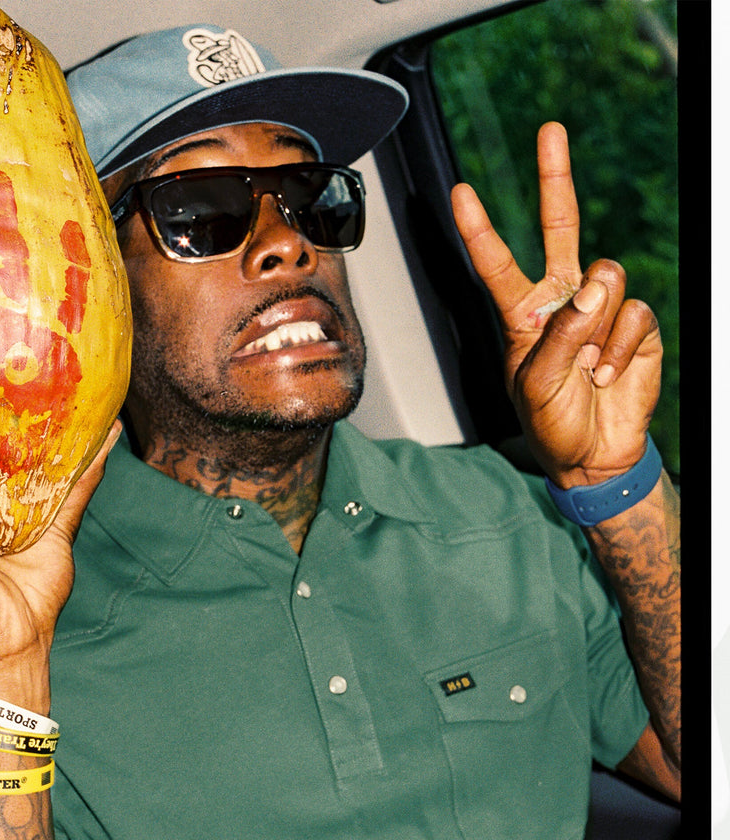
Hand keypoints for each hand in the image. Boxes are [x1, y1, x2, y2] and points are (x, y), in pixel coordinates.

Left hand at [451, 122, 661, 487]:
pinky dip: (620, 347)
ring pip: (605, 280)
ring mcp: (600, 308)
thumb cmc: (551, 422)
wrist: (593, 455)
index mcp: (523, 314)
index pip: (498, 263)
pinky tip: (608, 374)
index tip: (459, 191)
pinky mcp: (636, 323)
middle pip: (561, 227)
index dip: (481, 229)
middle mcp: (561, 300)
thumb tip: (598, 283)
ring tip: (587, 368)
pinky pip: (633, 313)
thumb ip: (563, 334)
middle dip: (556, 177)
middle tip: (550, 129)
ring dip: (596, 329)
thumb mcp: (536, 385)